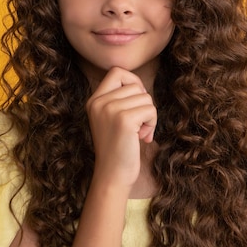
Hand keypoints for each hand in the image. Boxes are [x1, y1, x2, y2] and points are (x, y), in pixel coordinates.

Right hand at [86, 67, 156, 190]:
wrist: (112, 175)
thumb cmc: (117, 148)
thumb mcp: (110, 118)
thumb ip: (119, 99)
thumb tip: (140, 85)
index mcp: (94, 100)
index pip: (116, 71)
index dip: (132, 82)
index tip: (135, 102)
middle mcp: (99, 102)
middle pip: (135, 85)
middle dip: (143, 104)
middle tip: (139, 125)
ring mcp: (110, 110)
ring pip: (145, 97)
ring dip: (149, 116)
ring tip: (139, 133)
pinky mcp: (124, 120)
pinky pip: (150, 109)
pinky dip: (152, 123)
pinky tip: (143, 137)